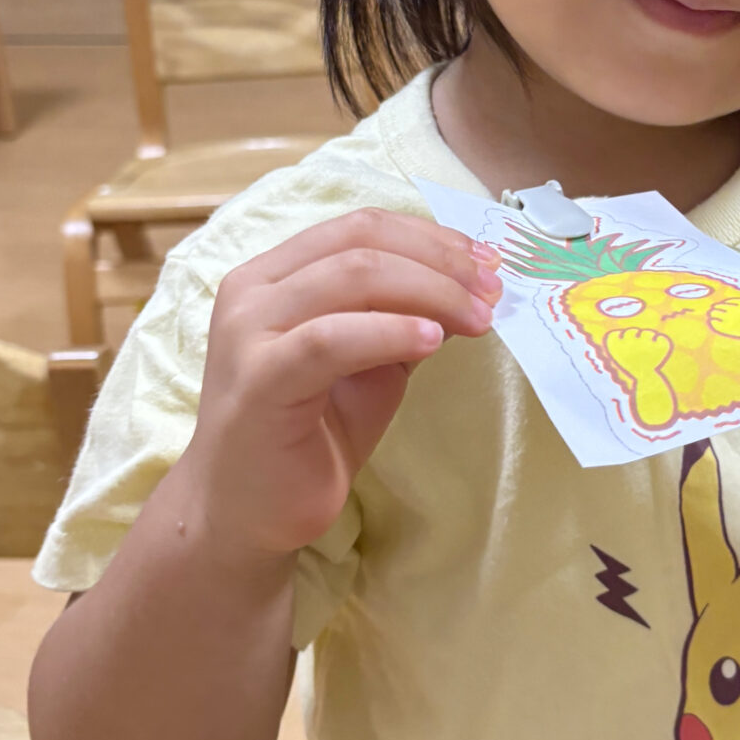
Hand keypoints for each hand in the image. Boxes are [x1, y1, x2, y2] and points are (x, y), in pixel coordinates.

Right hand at [183, 210, 500, 559]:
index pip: (359, 226)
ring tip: (478, 319)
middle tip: (493, 291)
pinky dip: (391, 332)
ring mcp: (249, 332)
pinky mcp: (259, 380)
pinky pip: (332, 340)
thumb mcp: (368, 364)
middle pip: (361, 241)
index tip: (487, 262)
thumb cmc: (308, 437)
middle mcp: (253, 290)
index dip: (431, 237)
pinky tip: (432, 342)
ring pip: (352, 277)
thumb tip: (468, 287)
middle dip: (441, 261)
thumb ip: (401, 319)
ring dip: (431, 291)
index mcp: (274, 275)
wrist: (245, 513)